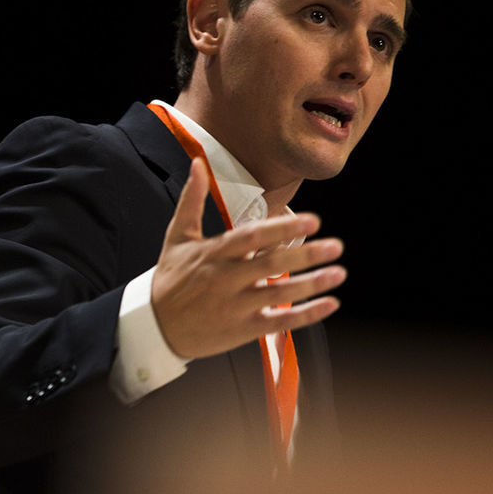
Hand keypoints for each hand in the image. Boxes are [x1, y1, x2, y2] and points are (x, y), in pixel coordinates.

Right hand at [150, 157, 346, 358]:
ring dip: (312, 284)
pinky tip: (329, 304)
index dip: (282, 228)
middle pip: (271, 264)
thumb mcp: (177, 236)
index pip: (252, 237)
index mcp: (213, 253)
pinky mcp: (242, 330)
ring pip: (279, 293)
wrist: (154, 327)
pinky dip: (306, 315)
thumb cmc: (169, 278)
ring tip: (338, 272)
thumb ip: (192, 199)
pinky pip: (279, 322)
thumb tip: (197, 163)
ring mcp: (235, 306)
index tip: (311, 219)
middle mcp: (226, 279)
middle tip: (336, 246)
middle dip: (306, 254)